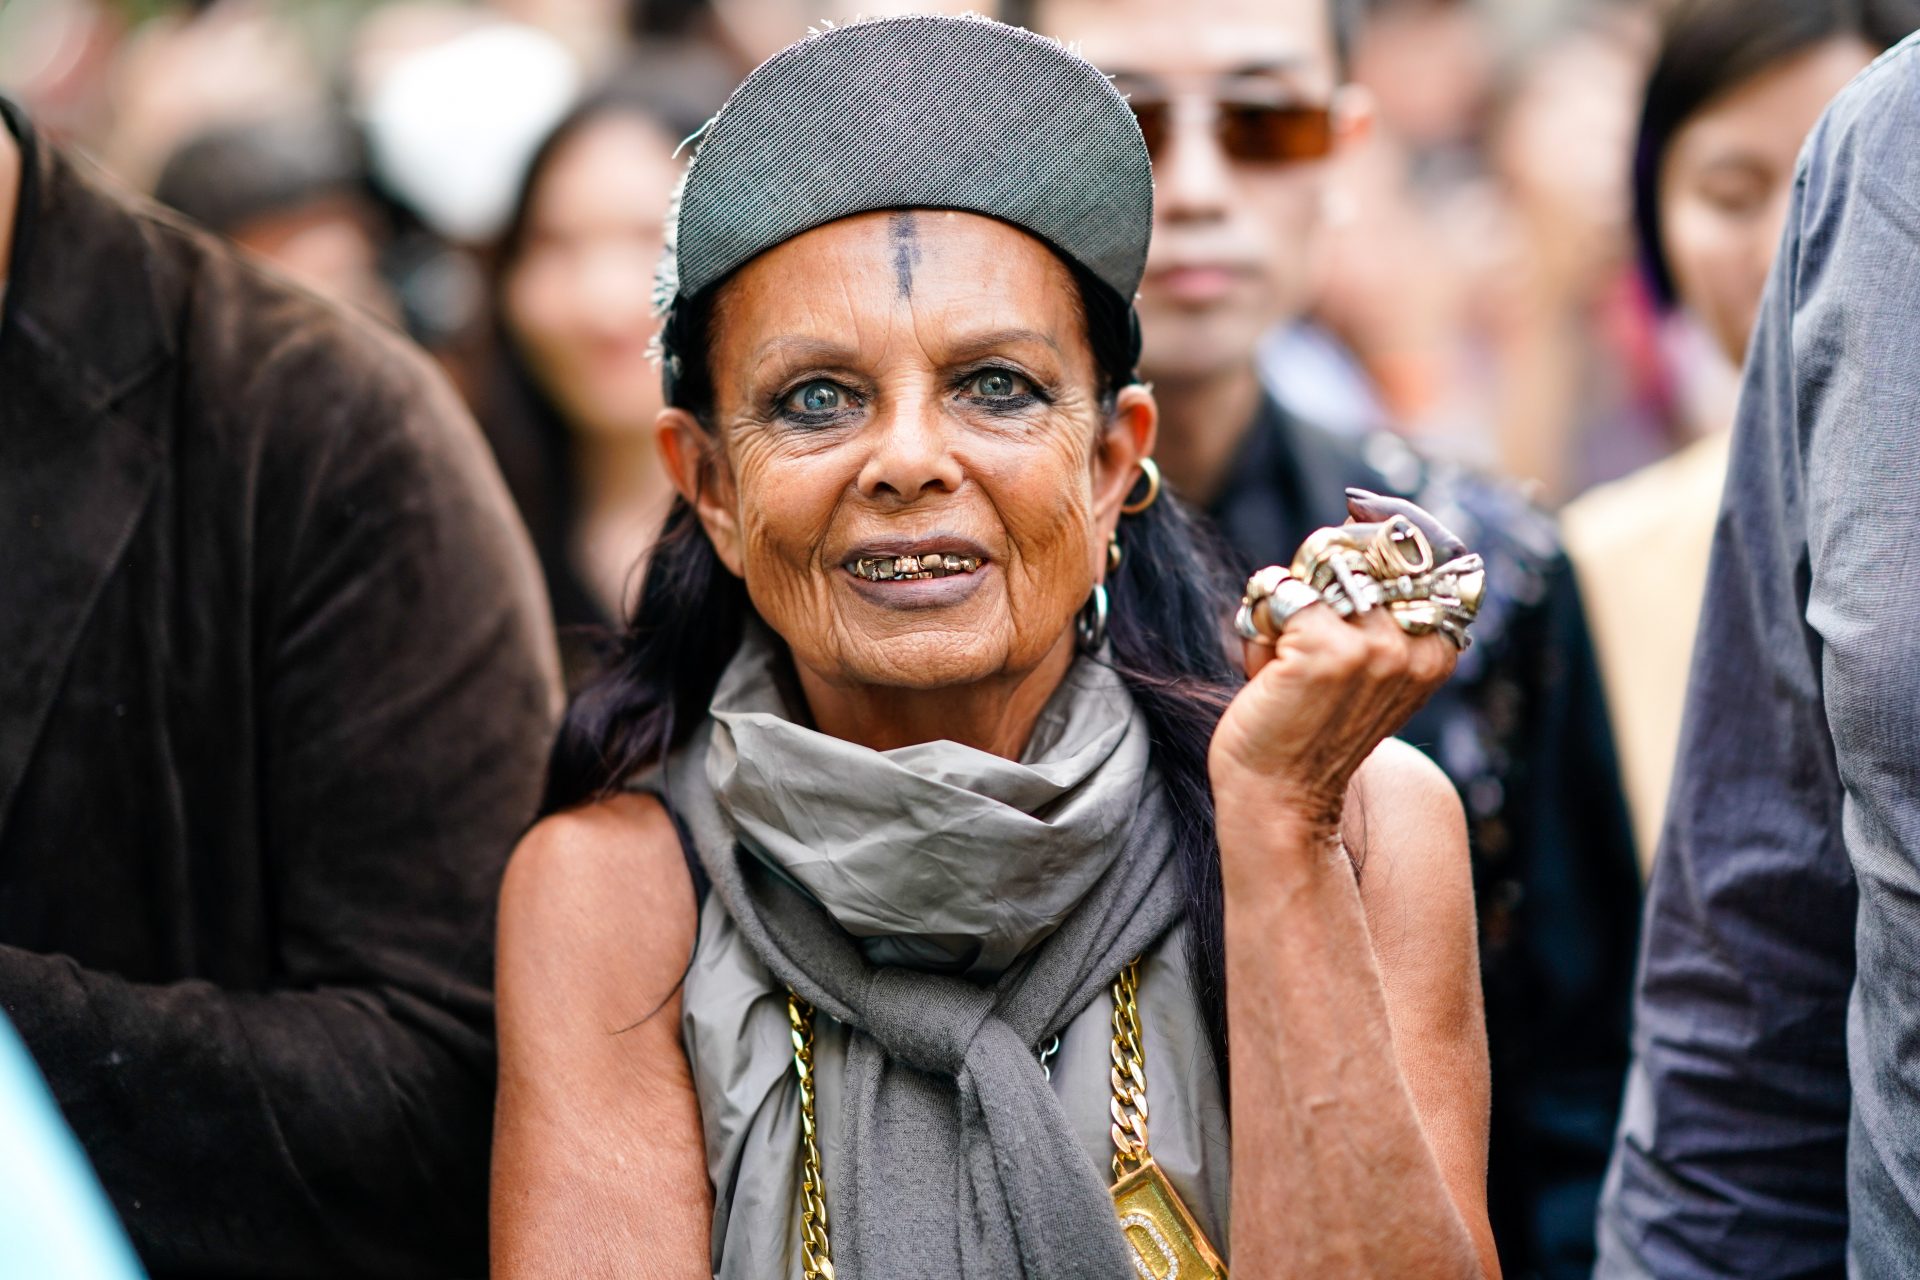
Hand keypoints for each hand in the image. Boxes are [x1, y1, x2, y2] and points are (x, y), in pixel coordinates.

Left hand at [1209, 493, 1462, 833]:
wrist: (1279, 796)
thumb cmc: (1308, 724)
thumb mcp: (1360, 662)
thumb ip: (1374, 604)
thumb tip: (1362, 514)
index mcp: (1437, 647)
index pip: (1420, 548)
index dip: (1377, 533)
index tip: (1352, 541)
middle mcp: (1414, 644)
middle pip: (1357, 551)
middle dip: (1315, 582)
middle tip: (1301, 645)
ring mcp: (1376, 647)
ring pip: (1314, 569)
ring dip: (1283, 610)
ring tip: (1283, 665)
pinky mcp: (1326, 649)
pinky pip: (1277, 592)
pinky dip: (1257, 627)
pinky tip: (1264, 672)